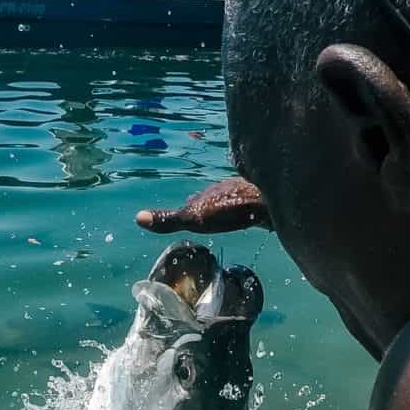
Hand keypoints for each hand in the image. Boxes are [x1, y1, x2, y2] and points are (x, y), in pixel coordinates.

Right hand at [135, 177, 272, 233]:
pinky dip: (254, 210)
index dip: (192, 205)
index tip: (189, 208)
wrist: (271, 200)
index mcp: (210, 193)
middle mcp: (228, 189)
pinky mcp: (271, 199)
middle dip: (213, 204)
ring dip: (234, 206)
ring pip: (238, 198)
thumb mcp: (194, 218)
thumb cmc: (231, 209)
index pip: (197, 199)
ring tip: (233, 215)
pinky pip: (259, 204)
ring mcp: (251, 192)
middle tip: (210, 214)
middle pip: (217, 197)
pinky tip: (258, 217)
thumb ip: (169, 220)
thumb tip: (138, 218)